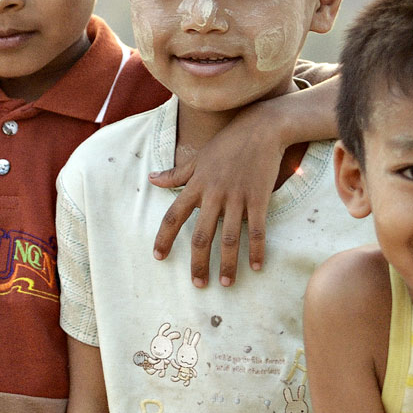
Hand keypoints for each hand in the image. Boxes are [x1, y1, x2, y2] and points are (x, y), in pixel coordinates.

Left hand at [149, 110, 282, 287]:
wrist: (261, 128)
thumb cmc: (227, 143)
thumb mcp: (197, 157)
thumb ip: (175, 173)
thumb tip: (151, 180)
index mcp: (196, 185)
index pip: (173, 216)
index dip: (164, 238)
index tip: (158, 257)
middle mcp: (213, 194)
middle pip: (201, 236)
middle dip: (198, 263)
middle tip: (198, 284)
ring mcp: (237, 198)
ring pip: (229, 239)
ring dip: (228, 264)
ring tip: (226, 283)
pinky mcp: (259, 199)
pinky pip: (256, 230)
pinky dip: (257, 250)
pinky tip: (257, 266)